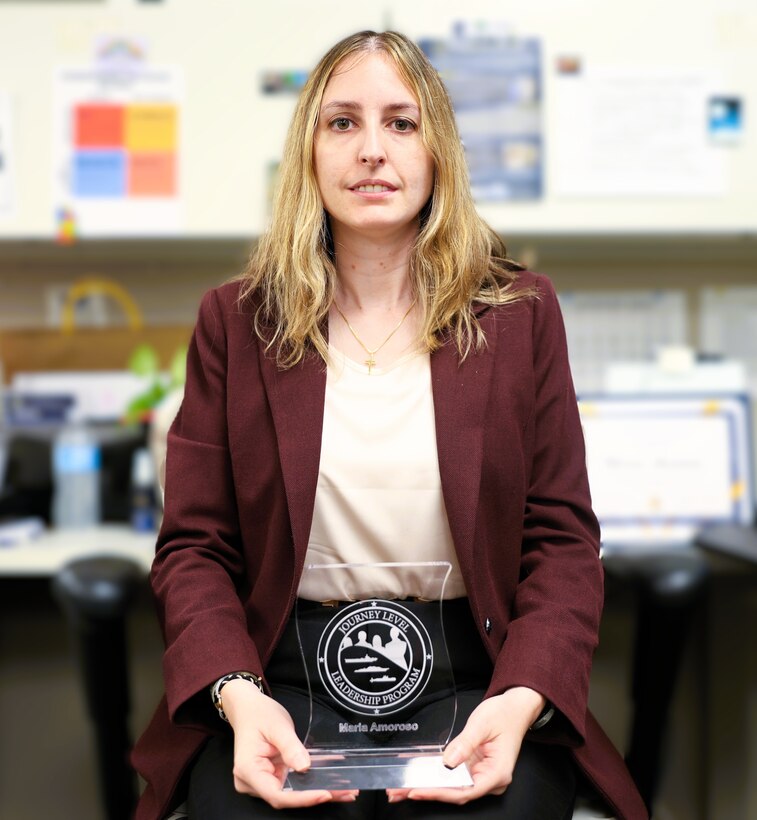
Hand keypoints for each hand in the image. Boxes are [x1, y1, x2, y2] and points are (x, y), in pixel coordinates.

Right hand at [221, 679, 358, 808]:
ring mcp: (261, 782)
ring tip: (344, 790)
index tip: (325, 793)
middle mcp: (252, 782)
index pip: (277, 794)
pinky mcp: (271, 777)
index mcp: (248, 771)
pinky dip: (311, 783)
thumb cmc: (258, 714)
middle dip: (316, 796)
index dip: (302, 798)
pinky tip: (332, 782)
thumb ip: (291, 747)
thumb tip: (305, 767)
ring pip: (291, 793)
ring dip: (317, 791)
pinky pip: (292, 784)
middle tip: (345, 793)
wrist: (248, 708)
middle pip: (286, 797)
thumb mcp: (277, 726)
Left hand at [386, 687, 544, 804]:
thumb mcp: (482, 724)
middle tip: (398, 792)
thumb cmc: (504, 714)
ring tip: (399, 789)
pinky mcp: (474, 769)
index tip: (417, 790)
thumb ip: (465, 743)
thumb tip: (448, 761)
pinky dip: (435, 777)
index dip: (439, 793)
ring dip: (427, 787)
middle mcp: (490, 780)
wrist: (515, 708)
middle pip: (455, 793)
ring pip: (452, 788)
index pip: (465, 791)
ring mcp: (482, 776)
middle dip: (427, 792)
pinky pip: (453, 777)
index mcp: (497, 773)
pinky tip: (416, 777)